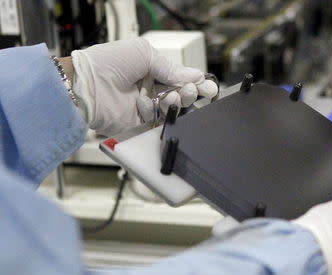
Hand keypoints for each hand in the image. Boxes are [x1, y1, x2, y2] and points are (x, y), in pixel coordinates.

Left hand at [70, 38, 217, 135]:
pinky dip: (159, 112)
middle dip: (188, 92)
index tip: (206, 86)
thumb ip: (170, 68)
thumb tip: (195, 75)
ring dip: (177, 101)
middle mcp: (149, 89)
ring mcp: (145, 106)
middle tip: (190, 90)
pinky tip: (152, 103)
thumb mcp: (144, 54)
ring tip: (173, 95)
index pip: (178, 78)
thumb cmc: (109, 63)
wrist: (86, 85)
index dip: (193, 82)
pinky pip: (158, 121)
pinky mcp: (139, 123)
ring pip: (171, 108)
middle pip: (178, 94)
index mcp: (150, 71)